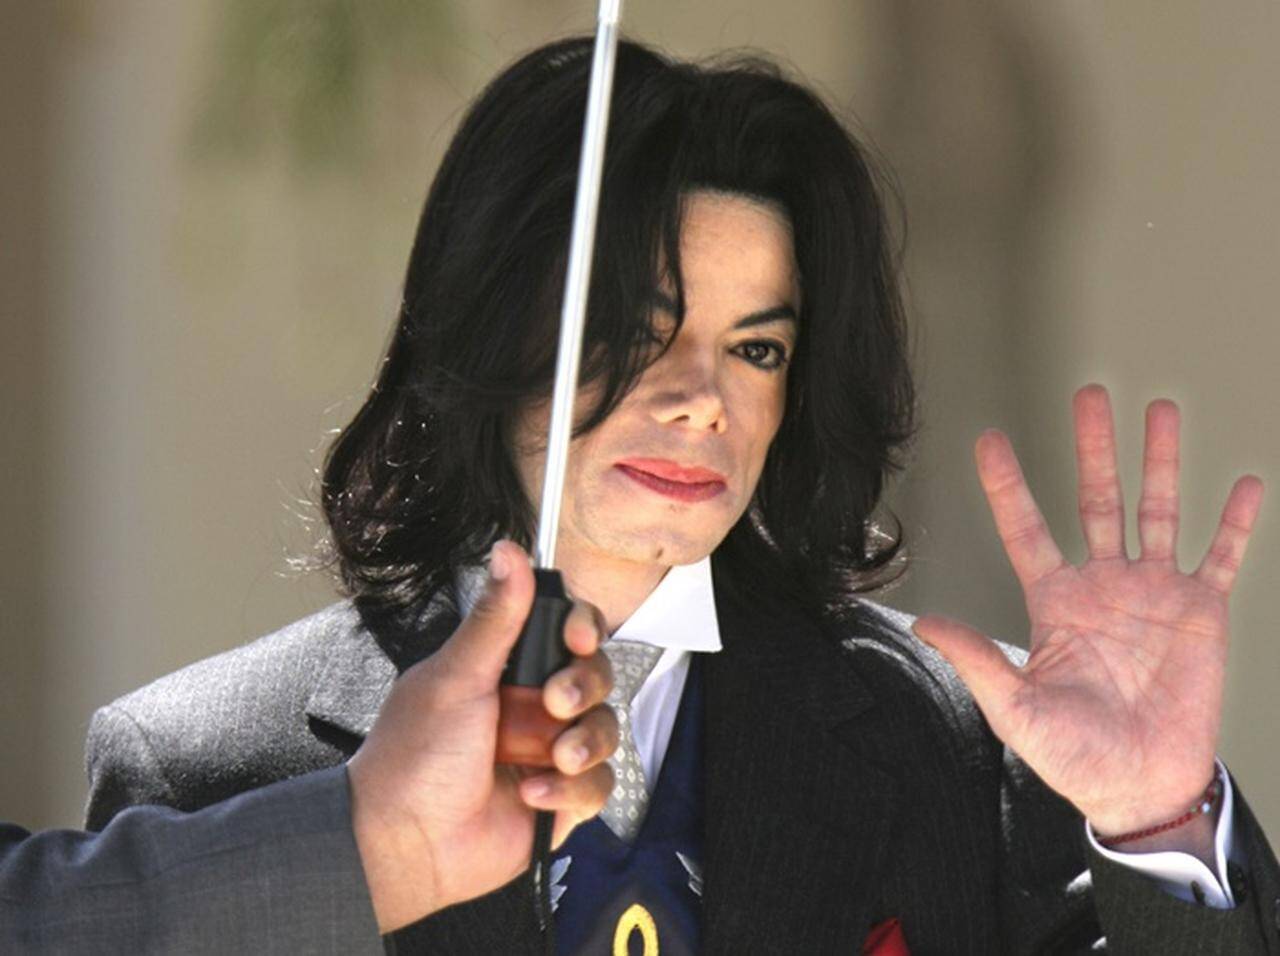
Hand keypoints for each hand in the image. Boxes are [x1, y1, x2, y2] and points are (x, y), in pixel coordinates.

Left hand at [346, 540, 616, 931]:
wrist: (408, 844)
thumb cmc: (415, 757)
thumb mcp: (455, 676)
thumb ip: (494, 617)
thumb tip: (509, 551)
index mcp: (505, 668)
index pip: (564, 630)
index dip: (582, 628)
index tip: (576, 636)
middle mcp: (531, 706)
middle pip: (595, 675)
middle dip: (585, 686)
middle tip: (556, 704)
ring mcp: (548, 752)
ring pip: (605, 729)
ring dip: (584, 743)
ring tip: (552, 759)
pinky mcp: (561, 799)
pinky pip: (598, 784)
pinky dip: (570, 791)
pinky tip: (531, 796)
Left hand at [913, 385, 1262, 838]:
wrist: (1139, 786)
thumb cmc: (1072, 755)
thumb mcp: (1015, 708)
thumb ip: (978, 659)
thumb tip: (924, 622)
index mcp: (1055, 602)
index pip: (1026, 529)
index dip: (1008, 484)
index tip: (990, 439)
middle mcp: (1102, 585)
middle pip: (1096, 500)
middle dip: (1093, 448)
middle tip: (1089, 394)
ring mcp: (1153, 594)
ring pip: (1157, 512)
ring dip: (1160, 462)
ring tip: (1162, 410)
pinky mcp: (1200, 613)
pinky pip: (1220, 558)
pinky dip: (1233, 524)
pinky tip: (1243, 485)